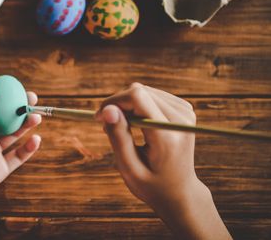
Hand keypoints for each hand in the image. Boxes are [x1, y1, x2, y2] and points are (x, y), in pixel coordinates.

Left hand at [0, 91, 41, 227]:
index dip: (3, 96)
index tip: (14, 87)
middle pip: (6, 118)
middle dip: (20, 107)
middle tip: (32, 98)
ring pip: (14, 135)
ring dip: (27, 125)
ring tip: (36, 116)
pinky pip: (17, 158)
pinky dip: (28, 149)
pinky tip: (35, 139)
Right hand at [97, 83, 230, 239]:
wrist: (179, 192)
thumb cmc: (151, 184)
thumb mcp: (129, 168)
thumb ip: (118, 137)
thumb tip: (107, 108)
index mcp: (167, 137)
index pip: (137, 97)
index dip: (113, 102)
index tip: (98, 118)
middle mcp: (181, 120)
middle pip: (139, 91)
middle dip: (118, 105)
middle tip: (107, 127)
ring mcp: (186, 113)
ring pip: (144, 91)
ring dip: (128, 106)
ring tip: (122, 129)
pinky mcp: (184, 109)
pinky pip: (152, 95)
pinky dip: (138, 106)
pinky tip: (136, 124)